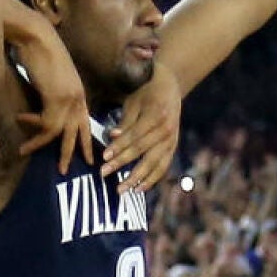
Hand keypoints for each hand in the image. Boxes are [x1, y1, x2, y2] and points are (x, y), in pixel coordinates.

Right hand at [13, 21, 93, 171]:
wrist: (35, 35)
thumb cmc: (39, 51)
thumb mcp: (49, 78)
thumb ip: (51, 94)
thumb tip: (42, 107)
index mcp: (78, 92)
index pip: (84, 120)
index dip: (83, 137)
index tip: (84, 152)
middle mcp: (78, 97)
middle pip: (80, 131)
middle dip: (79, 151)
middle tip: (73, 168)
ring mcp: (70, 98)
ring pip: (62, 133)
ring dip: (42, 145)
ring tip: (24, 151)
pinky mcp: (57, 99)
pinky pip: (46, 123)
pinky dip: (32, 126)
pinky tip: (19, 120)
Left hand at [103, 67, 183, 191]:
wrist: (170, 87)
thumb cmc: (146, 93)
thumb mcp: (134, 102)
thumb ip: (125, 122)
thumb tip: (113, 137)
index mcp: (156, 116)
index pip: (134, 136)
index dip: (119, 147)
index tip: (103, 157)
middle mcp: (166, 129)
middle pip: (142, 150)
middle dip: (121, 163)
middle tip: (104, 174)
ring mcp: (172, 140)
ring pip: (154, 163)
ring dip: (137, 178)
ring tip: (122, 189)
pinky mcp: (173, 147)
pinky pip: (163, 166)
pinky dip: (152, 179)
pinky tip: (139, 189)